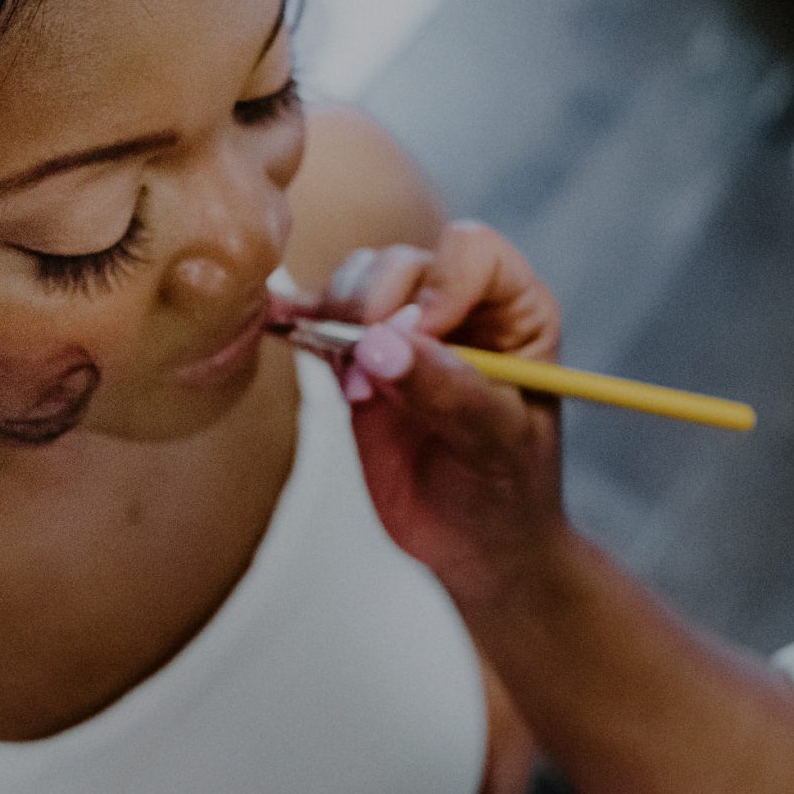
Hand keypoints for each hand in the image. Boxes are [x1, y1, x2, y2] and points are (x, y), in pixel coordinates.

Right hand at [307, 223, 565, 600]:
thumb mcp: (495, 445)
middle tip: (368, 362)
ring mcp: (402, 329)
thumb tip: (378, 344)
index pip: (472, 253)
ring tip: (354, 382)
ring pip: (357, 281)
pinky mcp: (357, 357)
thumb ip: (447, 392)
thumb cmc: (508, 489)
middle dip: (376, 303)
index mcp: (514, 310)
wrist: (474, 541)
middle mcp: (458, 305)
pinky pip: (320, 320)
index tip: (422, 334)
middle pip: (404, 261)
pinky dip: (296, 319)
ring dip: (340, 317)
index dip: (441, 284)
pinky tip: (279, 323)